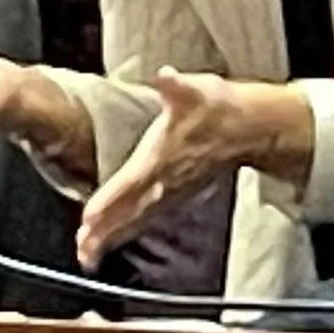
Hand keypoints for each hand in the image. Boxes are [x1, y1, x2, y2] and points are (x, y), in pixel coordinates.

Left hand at [75, 69, 309, 268]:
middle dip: (106, 232)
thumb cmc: (219, 107)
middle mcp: (165, 180)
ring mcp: (172, 191)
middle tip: (82, 253)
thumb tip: (166, 75)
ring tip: (89, 256)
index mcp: (161, 158)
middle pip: (130, 212)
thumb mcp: (195, 90)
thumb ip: (176, 86)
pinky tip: (117, 238)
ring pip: (138, 219)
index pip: (130, 184)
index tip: (87, 219)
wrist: (251, 127)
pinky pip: (148, 217)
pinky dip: (130, 230)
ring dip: (114, 237)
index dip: (109, 201)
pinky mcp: (178, 194)